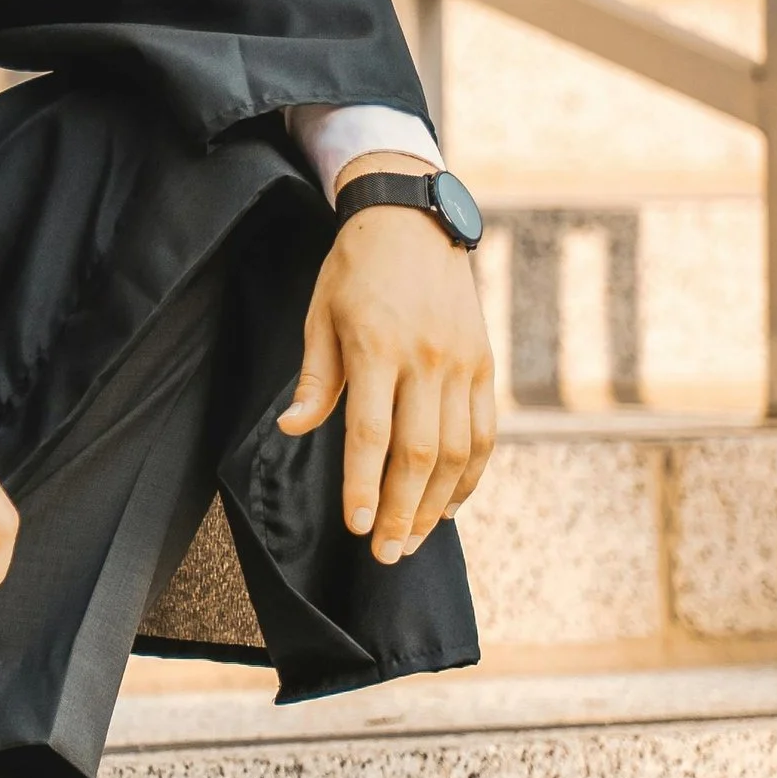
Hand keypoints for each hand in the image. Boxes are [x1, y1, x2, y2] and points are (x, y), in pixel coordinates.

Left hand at [277, 170, 496, 562]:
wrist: (414, 222)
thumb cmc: (354, 271)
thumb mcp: (320, 315)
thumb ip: (314, 378)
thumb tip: (292, 429)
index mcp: (377, 346)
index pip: (371, 432)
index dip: (364, 485)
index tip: (358, 527)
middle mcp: (426, 358)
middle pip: (419, 452)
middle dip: (403, 511)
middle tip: (386, 555)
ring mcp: (462, 364)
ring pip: (458, 450)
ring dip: (437, 504)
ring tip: (414, 541)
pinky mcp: (484, 365)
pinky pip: (484, 433)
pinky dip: (470, 476)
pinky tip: (450, 507)